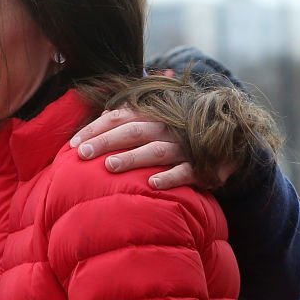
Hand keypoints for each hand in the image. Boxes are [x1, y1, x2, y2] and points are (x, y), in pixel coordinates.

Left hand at [70, 107, 235, 189]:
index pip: (118, 117)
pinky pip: (185, 172)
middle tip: (81, 154)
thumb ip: (127, 119)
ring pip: (155, 150)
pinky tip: (152, 184)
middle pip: (132, 131)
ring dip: (132, 157)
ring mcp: (184, 146)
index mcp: (152, 115)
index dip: (95, 128)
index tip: (72, 144)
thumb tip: (97, 120)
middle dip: (105, 141)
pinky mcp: (200, 166)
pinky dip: (170, 178)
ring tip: (109, 166)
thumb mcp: (154, 122)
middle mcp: (166, 127)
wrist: (227, 143)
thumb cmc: (176, 135)